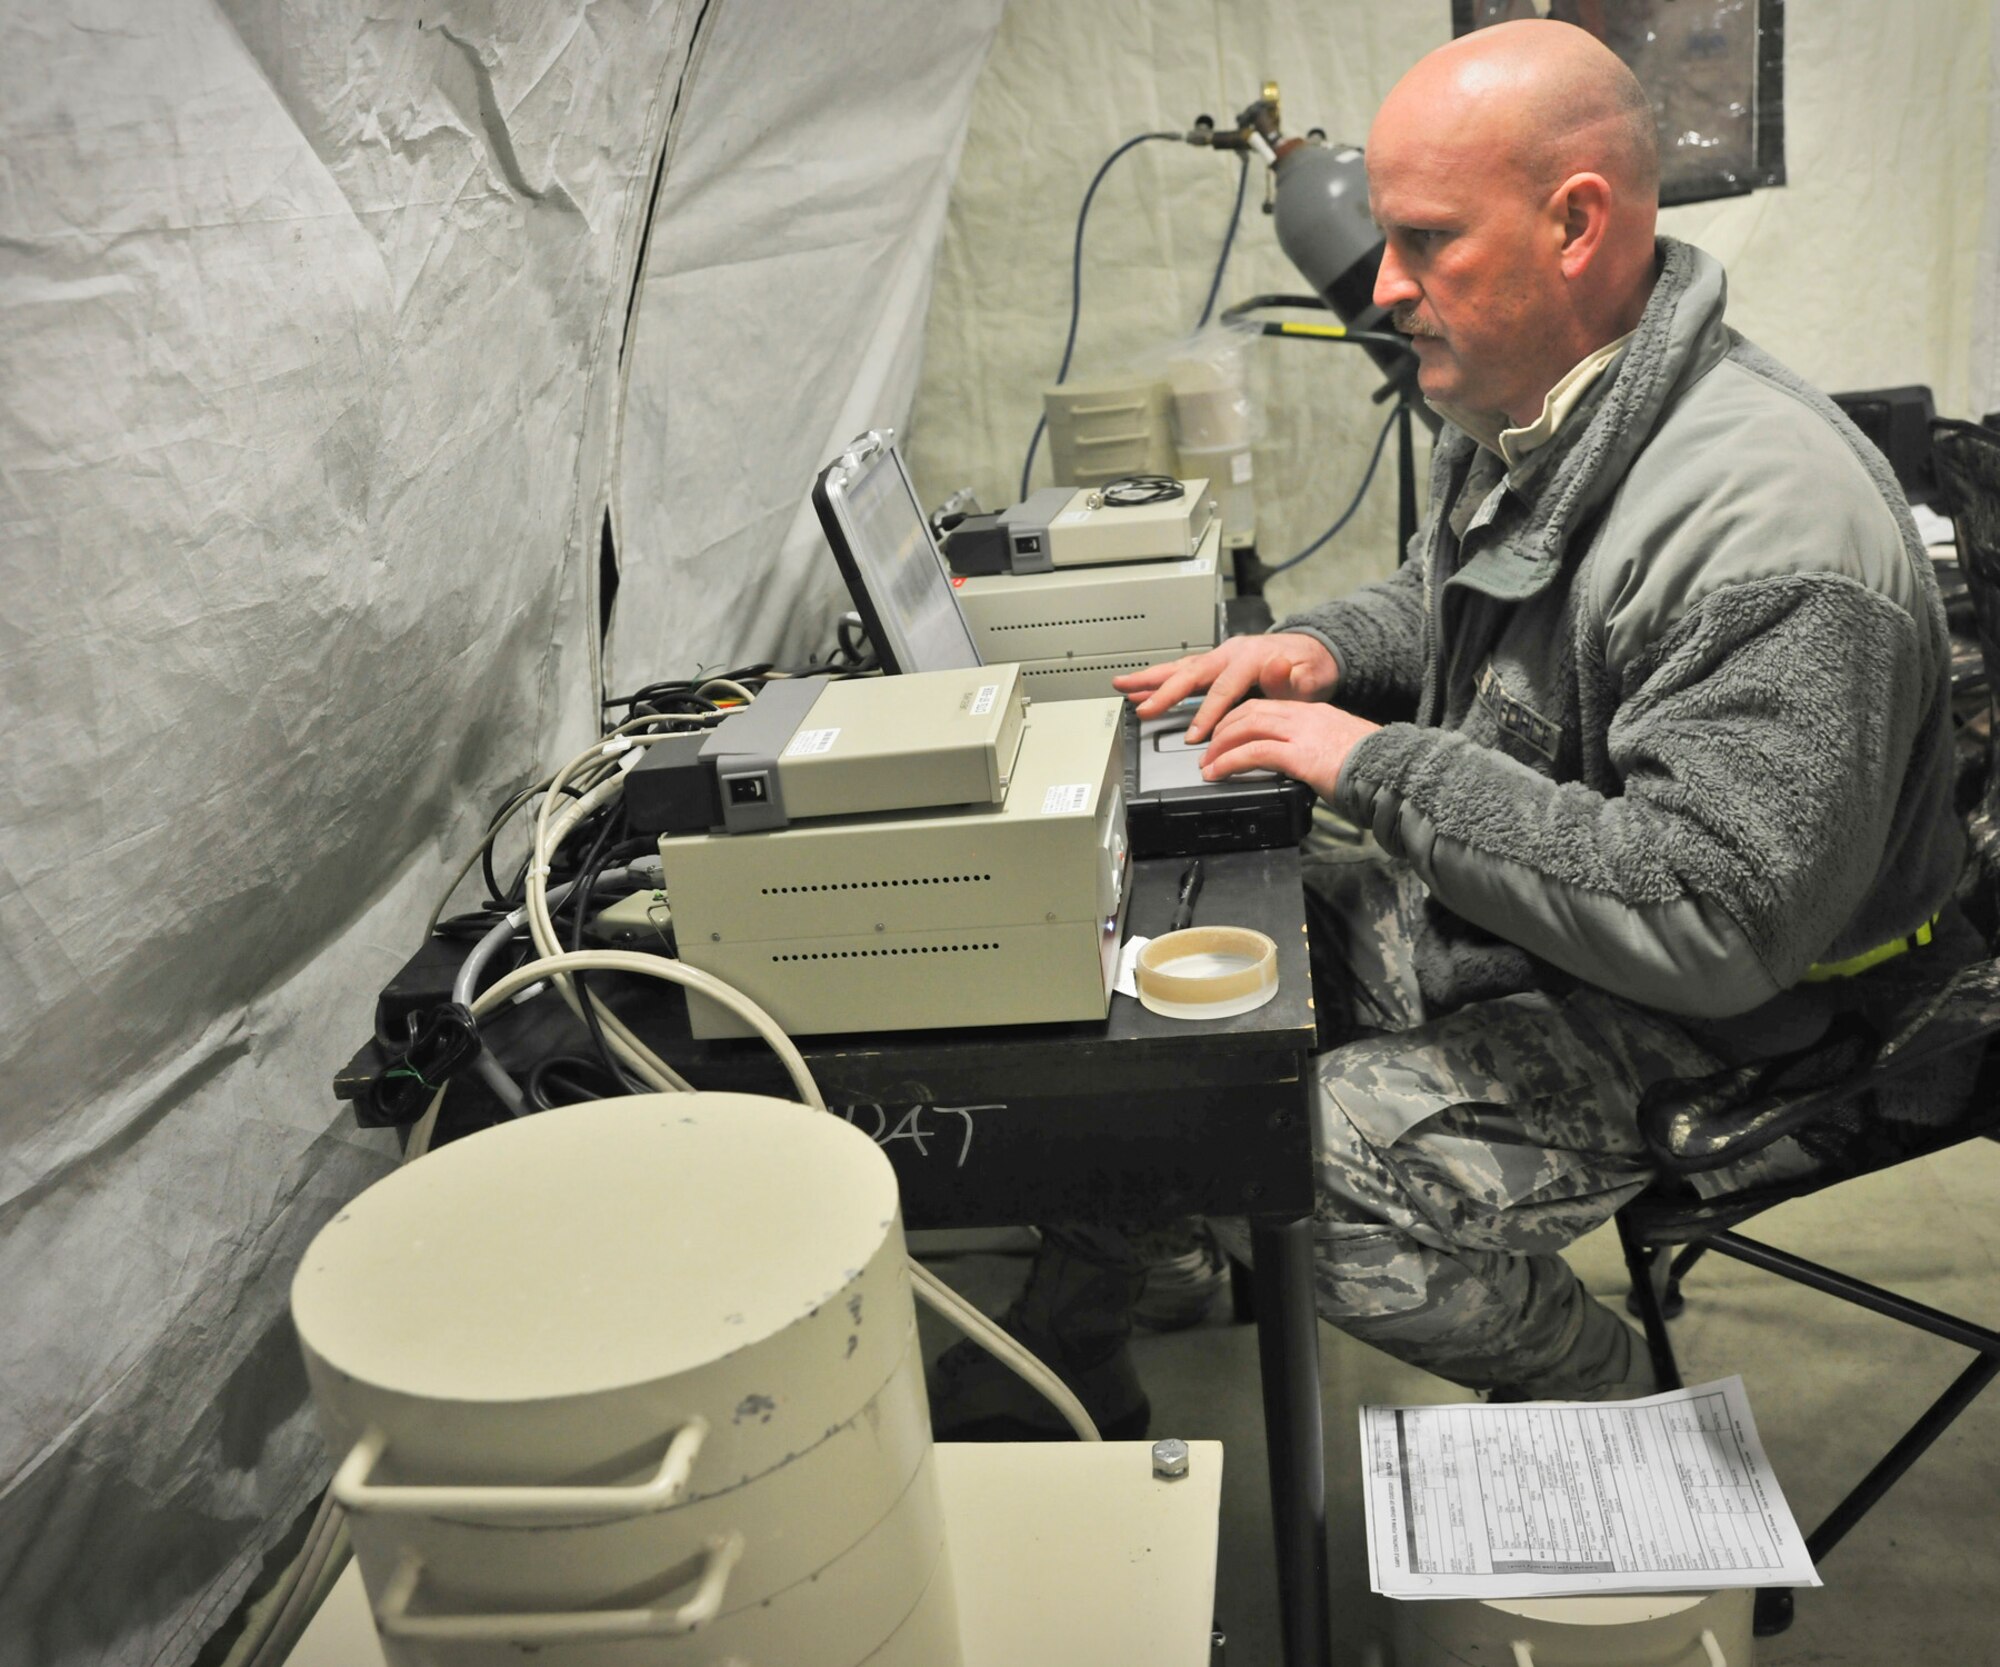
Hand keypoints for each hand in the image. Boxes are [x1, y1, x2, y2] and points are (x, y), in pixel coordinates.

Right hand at [1112, 633, 1339, 742]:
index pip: (1222, 689)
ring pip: (1180, 668)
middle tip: (1143, 710)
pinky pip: (1182, 671)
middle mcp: (1230, 654)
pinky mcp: (1214, 664)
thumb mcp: (1308, 679)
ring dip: (1150, 679)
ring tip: (1123, 687)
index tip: (1194, 736)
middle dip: (1164, 693)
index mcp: (1250, 658)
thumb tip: (1281, 665)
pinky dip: (1159, 680)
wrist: (1312, 653)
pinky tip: (1140, 691)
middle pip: (1191, 674)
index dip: (1207, 714)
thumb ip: (1292, 678)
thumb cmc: (1309, 671)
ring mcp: (1219, 657)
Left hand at [1199, 700, 1379, 801]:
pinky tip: (1218, 773)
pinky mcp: (1299, 755)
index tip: (1227, 733)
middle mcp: (1305, 717)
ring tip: (1207, 764)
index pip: (1268, 706)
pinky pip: (1253, 752)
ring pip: (1246, 727)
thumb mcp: (1340, 749)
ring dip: (1220, 746)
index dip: (1240, 718)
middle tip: (1208, 749)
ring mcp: (1302, 733)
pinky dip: (1228, 761)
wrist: (1395, 773)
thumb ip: (1316, 750)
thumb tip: (1303, 767)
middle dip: (1223, 729)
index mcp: (1315, 713)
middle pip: (1250, 711)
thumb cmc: (1374, 768)